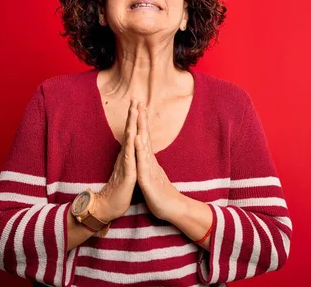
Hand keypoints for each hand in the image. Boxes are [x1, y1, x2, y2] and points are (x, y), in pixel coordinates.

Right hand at [96, 99, 138, 221]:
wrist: (108, 207)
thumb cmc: (119, 190)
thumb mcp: (127, 171)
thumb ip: (128, 159)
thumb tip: (130, 150)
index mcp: (127, 156)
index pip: (132, 134)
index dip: (135, 119)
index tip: (139, 104)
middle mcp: (125, 157)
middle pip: (129, 132)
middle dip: (132, 115)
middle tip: (135, 99)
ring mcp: (125, 164)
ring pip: (129, 141)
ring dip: (131, 125)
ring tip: (134, 111)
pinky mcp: (127, 174)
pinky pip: (129, 158)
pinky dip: (131, 146)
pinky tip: (133, 136)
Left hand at [135, 102, 182, 220]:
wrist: (173, 209)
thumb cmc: (161, 194)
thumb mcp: (152, 176)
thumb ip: (150, 164)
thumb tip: (147, 155)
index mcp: (149, 161)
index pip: (144, 138)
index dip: (141, 123)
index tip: (138, 107)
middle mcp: (150, 161)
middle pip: (145, 137)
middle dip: (141, 119)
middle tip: (139, 102)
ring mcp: (150, 169)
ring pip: (144, 146)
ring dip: (141, 129)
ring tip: (138, 115)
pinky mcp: (148, 179)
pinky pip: (142, 163)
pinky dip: (140, 150)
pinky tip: (137, 139)